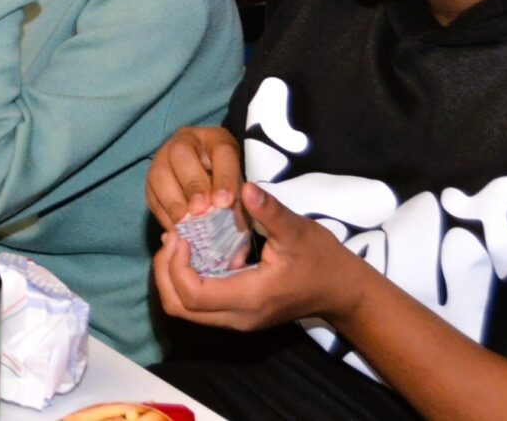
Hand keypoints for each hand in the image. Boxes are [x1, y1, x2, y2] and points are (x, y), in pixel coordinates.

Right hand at [146, 125, 246, 230]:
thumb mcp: (239, 188)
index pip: (221, 151)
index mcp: (216, 139)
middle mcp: (186, 142)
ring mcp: (163, 157)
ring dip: (173, 201)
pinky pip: (151, 195)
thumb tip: (234, 225)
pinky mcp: (151, 179)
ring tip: (185, 223)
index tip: (225, 202)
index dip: (223, 177)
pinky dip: (163, 214)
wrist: (207, 184)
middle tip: (200, 210)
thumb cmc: (227, 186)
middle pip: (182, 154)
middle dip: (192, 184)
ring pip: (160, 173)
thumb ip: (240, 204)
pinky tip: (175, 228)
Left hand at [152, 182, 371, 331]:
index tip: (180, 235)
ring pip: (186, 310)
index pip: (193, 295)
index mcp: (249, 298)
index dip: (176, 266)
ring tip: (178, 243)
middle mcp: (238, 317)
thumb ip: (270, 211)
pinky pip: (199, 305)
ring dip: (173, 278)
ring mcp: (238, 319)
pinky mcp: (238, 314)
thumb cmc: (321, 259)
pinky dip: (187, 281)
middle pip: (180, 307)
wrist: (341, 290)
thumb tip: (245, 188)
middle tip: (172, 238)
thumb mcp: (298, 230)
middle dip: (166, 272)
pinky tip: (194, 253)